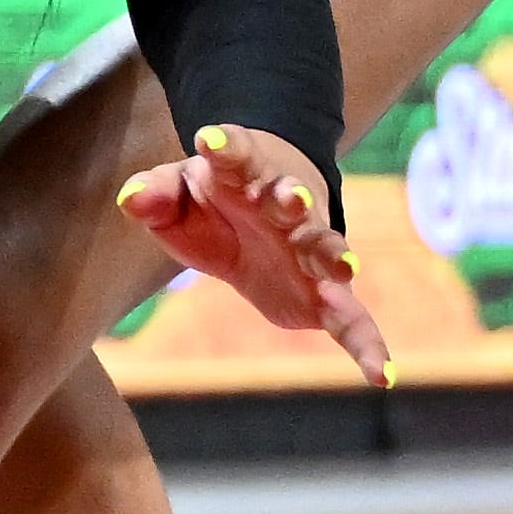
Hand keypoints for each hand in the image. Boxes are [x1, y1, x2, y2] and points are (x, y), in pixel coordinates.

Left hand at [120, 122, 389, 387]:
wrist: (268, 208)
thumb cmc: (215, 198)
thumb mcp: (175, 194)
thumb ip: (154, 194)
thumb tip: (130, 198)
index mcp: (243, 176)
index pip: (235, 155)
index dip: (225, 146)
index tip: (210, 139)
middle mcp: (285, 208)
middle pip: (292, 200)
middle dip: (292, 199)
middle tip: (293, 197)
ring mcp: (309, 248)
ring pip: (325, 248)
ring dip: (334, 254)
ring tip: (346, 266)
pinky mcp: (323, 292)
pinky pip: (351, 319)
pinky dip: (368, 345)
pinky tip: (382, 375)